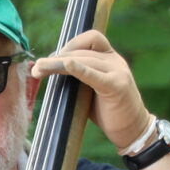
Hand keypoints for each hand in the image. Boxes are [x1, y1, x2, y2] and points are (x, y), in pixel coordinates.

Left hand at [31, 28, 152, 152]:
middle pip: (83, 51)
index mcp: (110, 58)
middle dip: (57, 58)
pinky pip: (95, 74)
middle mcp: (116, 61)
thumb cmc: (109, 112)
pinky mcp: (117, 86)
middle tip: (36, 68)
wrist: (132, 131)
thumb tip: (51, 68)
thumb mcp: (92, 89)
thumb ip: (80, 76)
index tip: (52, 59)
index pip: (91, 38)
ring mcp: (118, 72)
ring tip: (39, 70)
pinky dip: (80, 68)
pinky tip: (68, 64)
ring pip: (85, 60)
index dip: (70, 44)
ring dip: (58, 64)